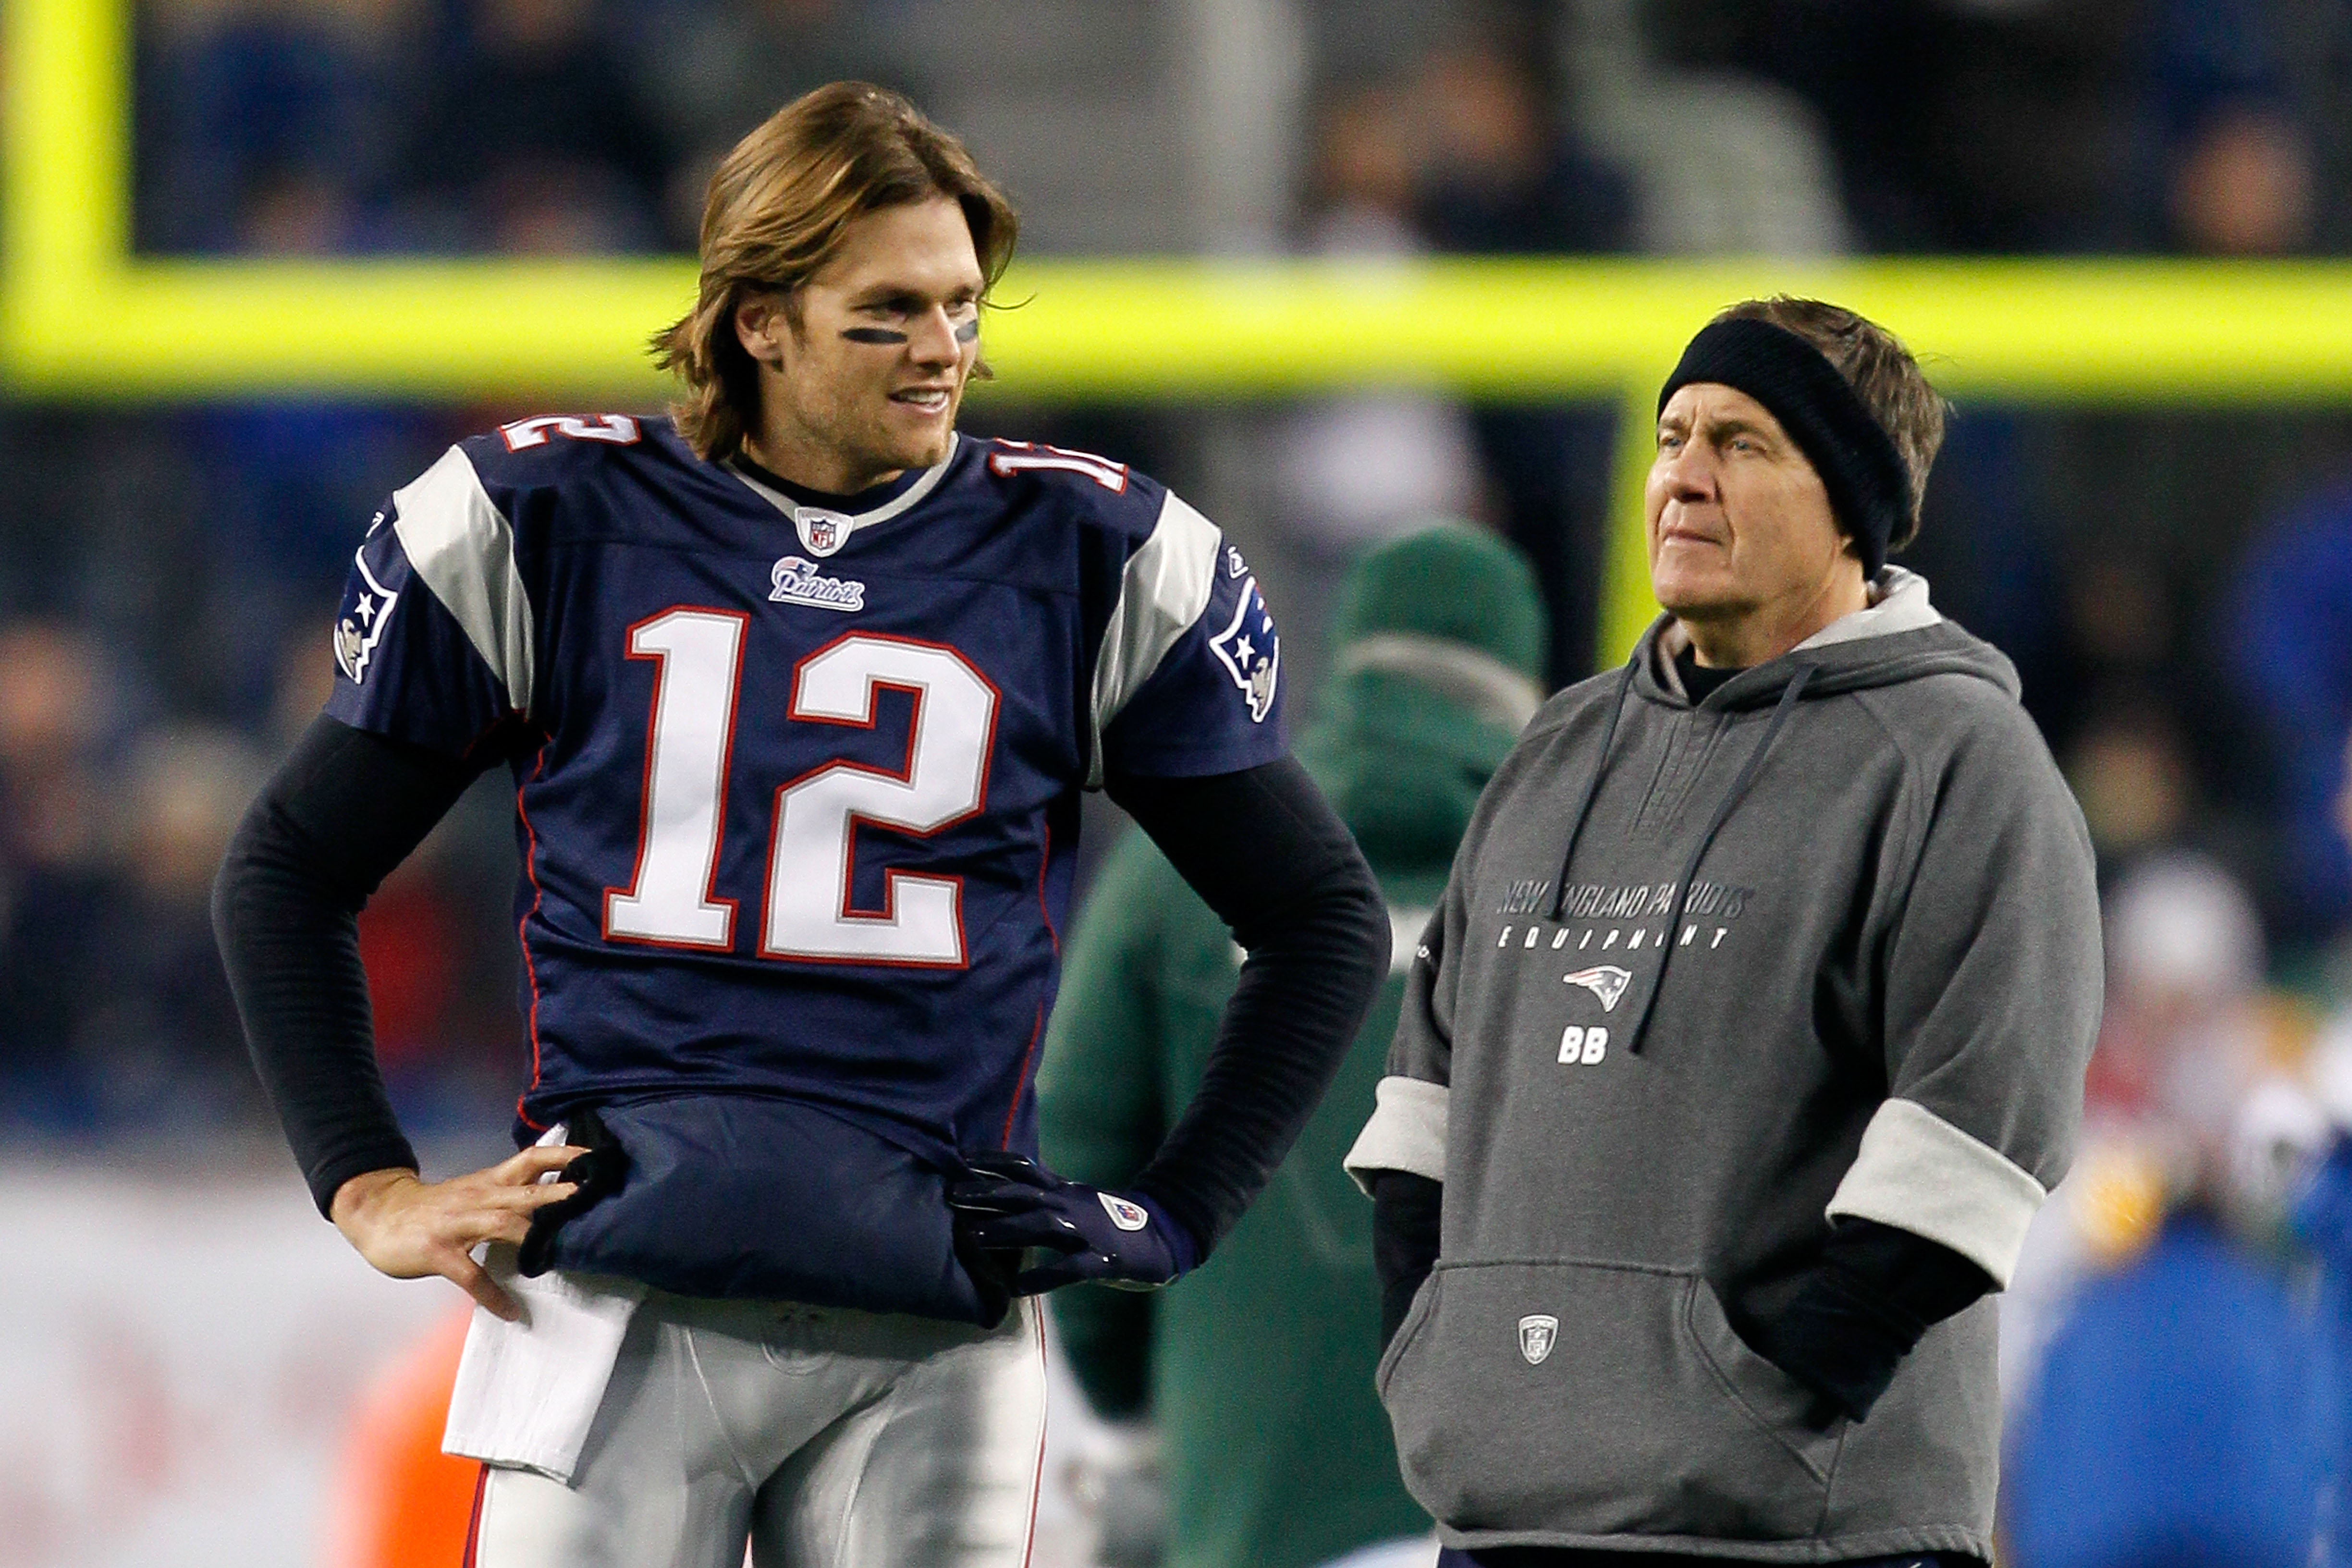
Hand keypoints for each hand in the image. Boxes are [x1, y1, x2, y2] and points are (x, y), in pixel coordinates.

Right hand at [331, 1146, 583, 1320]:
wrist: (379, 1211)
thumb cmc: (435, 1206)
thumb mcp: (475, 1189)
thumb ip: (510, 1190)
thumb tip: (555, 1193)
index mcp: (490, 1181)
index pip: (532, 1158)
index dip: (565, 1155)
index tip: (597, 1157)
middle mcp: (478, 1197)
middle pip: (525, 1190)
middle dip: (560, 1194)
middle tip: (594, 1195)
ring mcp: (457, 1224)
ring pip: (501, 1224)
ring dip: (532, 1234)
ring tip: (561, 1248)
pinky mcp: (437, 1252)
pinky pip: (470, 1275)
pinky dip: (491, 1294)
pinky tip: (511, 1311)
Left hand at [946, 1152, 1195, 1293]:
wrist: (1160, 1238)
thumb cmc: (1107, 1222)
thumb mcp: (1074, 1199)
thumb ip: (1042, 1193)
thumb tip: (1000, 1190)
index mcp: (1064, 1190)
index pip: (1023, 1167)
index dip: (991, 1161)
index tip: (958, 1159)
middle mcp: (1072, 1204)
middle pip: (1025, 1193)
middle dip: (987, 1193)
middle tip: (951, 1197)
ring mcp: (1087, 1231)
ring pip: (1043, 1225)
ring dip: (1006, 1229)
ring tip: (973, 1238)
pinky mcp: (1102, 1260)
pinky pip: (1069, 1269)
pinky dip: (1042, 1277)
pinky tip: (1016, 1289)